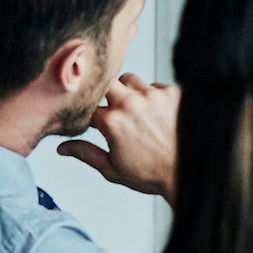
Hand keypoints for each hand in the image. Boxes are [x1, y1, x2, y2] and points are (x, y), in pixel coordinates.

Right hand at [62, 73, 178, 203]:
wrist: (189, 171)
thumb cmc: (153, 173)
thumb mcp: (112, 168)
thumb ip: (85, 153)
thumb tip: (62, 148)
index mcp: (112, 121)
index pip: (86, 105)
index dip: (86, 111)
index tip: (90, 117)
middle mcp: (131, 103)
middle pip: (105, 82)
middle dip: (103, 93)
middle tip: (109, 107)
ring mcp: (153, 95)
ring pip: (130, 79)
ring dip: (127, 91)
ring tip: (134, 111)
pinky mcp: (173, 92)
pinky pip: (155, 85)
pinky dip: (152, 95)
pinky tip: (155, 112)